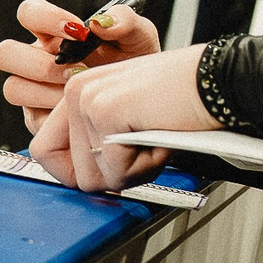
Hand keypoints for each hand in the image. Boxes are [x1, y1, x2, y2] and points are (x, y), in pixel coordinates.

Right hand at [0, 0, 161, 135]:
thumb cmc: (134, 64)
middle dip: (41, 63)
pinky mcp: (38, 119)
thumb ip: (125, 21)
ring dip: (48, 91)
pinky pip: (31, 119)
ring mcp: (34, 90)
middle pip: (5, 53)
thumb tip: (100, 22)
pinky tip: (80, 112)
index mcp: (55, 33)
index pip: (29, 13)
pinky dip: (55, 116)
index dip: (44, 18)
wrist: (141, 100)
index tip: (76, 30)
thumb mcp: (139, 37)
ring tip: (80, 93)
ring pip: (14, 88)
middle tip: (75, 70)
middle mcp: (38, 59)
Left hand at [29, 47, 212, 192]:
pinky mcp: (106, 112)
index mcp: (81, 91)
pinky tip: (162, 138)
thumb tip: (85, 182)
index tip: (104, 175)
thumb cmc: (186, 99)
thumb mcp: (133, 121)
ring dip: (132, 172)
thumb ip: (102, 144)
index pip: (45, 151)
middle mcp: (77, 92)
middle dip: (113, 177)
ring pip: (92, 178)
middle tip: (145, 154)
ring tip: (156, 141)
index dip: (74, 174)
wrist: (218, 80)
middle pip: (70, 173)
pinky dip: (146, 165)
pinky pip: (116, 170)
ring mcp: (88, 101)